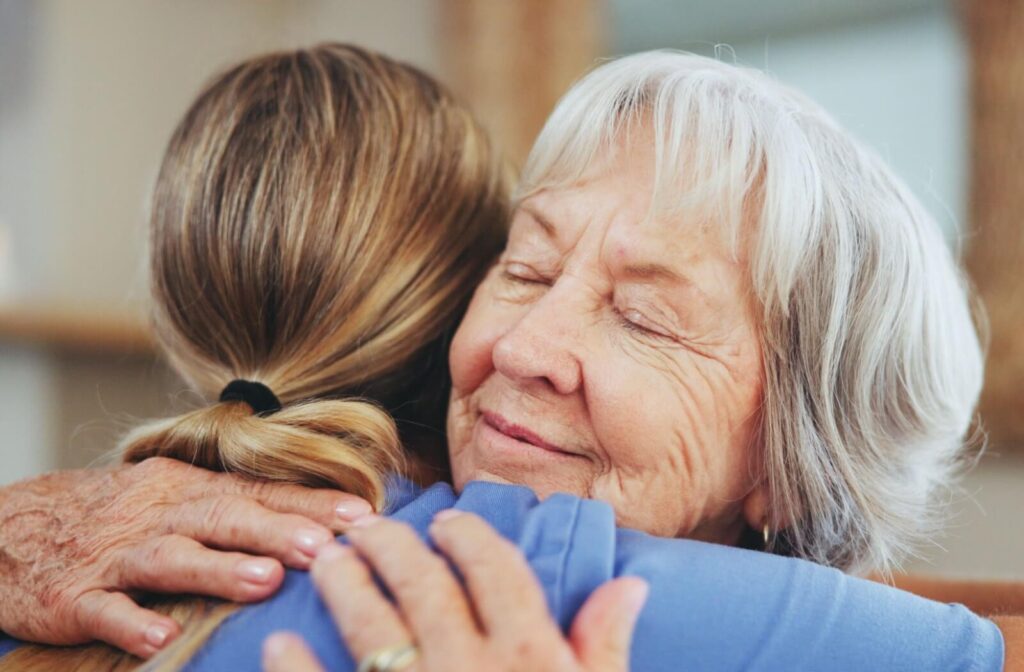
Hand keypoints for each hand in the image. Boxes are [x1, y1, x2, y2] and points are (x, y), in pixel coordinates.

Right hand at [0, 457, 372, 657]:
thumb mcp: (173, 496)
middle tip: (327, 549)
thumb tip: (313, 522)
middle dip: (278, 532)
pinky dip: (132, 622)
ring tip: (265, 583)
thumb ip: (234, 508)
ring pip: (170, 558)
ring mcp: (115, 555)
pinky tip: (162, 638)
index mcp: (187, 491)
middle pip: (222, 518)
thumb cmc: (115, 515)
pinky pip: (103, 609)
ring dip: (218, 570)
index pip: (257, 493)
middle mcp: (158, 515)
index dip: (309, 504)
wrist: (11, 526)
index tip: (362, 517)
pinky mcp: (72, 596)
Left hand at [263, 511, 647, 671]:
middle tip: (368, 526)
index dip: (471, 537)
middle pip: (424, 584)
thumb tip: (628, 583)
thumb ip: (605, 647)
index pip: (496, 571)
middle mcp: (470, 668)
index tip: (449, 521)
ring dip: (345, 584)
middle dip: (393, 545)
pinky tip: (279, 643)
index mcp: (529, 656)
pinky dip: (296, 669)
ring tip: (328, 560)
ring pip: (371, 625)